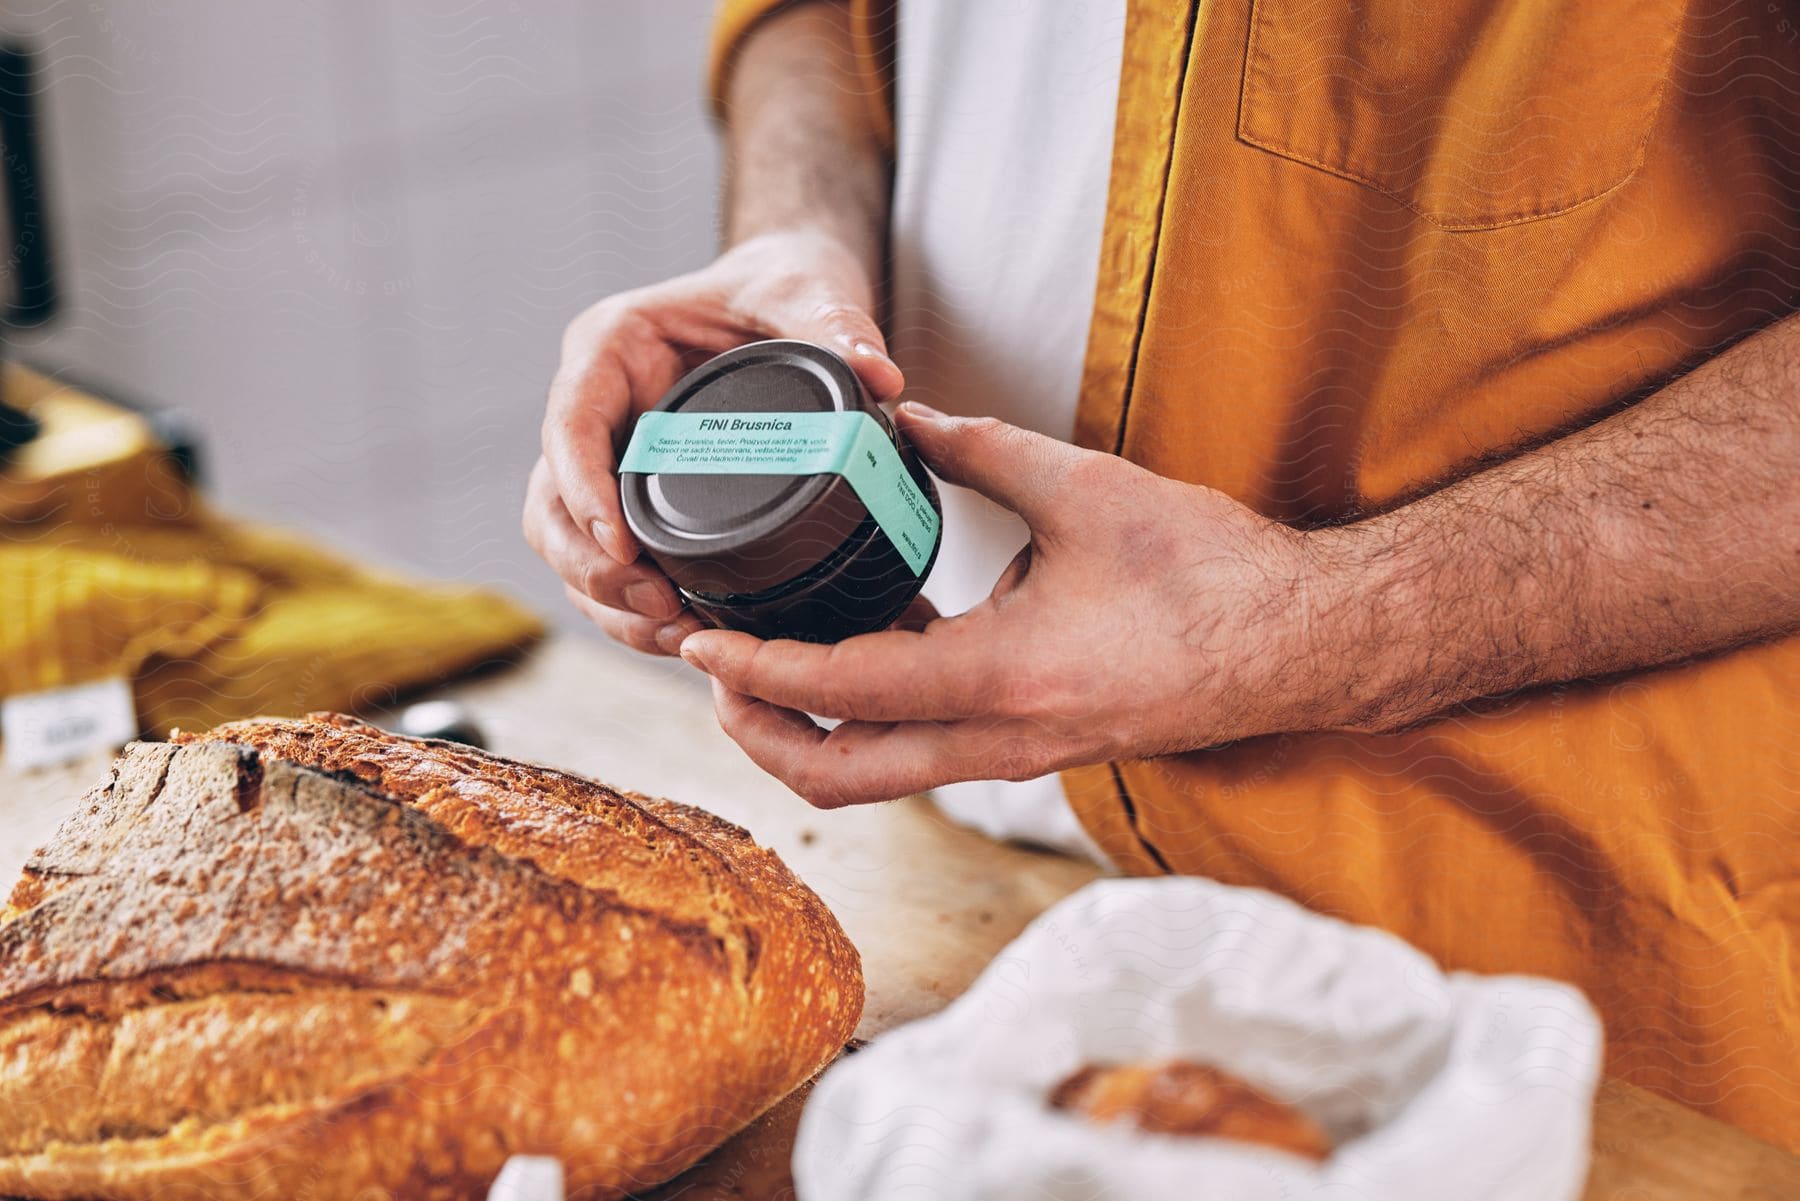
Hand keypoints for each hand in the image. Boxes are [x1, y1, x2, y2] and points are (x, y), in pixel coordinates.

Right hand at [525, 230, 904, 654]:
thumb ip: (836, 323)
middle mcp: (598, 408)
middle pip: (551, 504)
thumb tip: (880, 376)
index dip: (582, 491)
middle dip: (593, 569)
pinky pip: (615, 565)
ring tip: (676, 636)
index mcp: (612, 349)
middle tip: (660, 608)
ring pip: (572, 548)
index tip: (621, 548)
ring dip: (610, 602)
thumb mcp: (808, 290)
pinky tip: (685, 637)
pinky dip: (636, 608)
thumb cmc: (782, 282)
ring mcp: (611, 459)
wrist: (788, 294)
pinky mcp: (640, 500)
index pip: (570, 427)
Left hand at [679, 405, 1342, 806]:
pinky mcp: (1036, 751)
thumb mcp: (1084, 488)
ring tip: (764, 667)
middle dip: (759, 737)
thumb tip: (901, 416)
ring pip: (880, 779)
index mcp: (1006, 676)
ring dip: (810, 735)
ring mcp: (1020, 758)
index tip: (698, 643)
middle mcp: (1003, 740)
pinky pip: (927, 754)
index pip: (844, 690)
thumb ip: (978, 448)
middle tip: (712, 675)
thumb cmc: (1208, 571)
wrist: (1297, 642)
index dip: (757, 671)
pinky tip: (863, 651)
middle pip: (841, 778)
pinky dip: (872, 721)